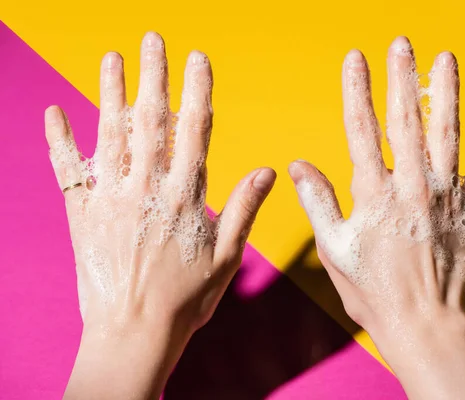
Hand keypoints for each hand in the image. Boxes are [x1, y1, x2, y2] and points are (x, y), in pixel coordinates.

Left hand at [46, 32, 275, 399]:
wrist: (133, 331)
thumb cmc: (186, 298)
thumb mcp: (227, 256)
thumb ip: (245, 208)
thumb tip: (267, 169)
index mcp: (185, 196)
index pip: (194, 131)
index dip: (197, 90)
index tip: (198, 58)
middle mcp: (147, 189)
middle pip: (150, 121)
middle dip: (153, 76)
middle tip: (152, 40)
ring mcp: (111, 199)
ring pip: (110, 134)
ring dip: (110, 93)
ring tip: (112, 58)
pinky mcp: (82, 214)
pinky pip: (67, 171)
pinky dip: (58, 140)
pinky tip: (54, 111)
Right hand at [289, 36, 464, 398]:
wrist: (424, 323)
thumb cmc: (373, 291)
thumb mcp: (334, 249)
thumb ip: (318, 202)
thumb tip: (300, 165)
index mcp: (374, 194)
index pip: (361, 128)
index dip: (357, 89)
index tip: (355, 59)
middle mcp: (411, 186)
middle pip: (406, 119)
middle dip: (402, 76)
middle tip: (402, 43)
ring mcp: (446, 195)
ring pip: (447, 134)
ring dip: (446, 94)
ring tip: (446, 60)